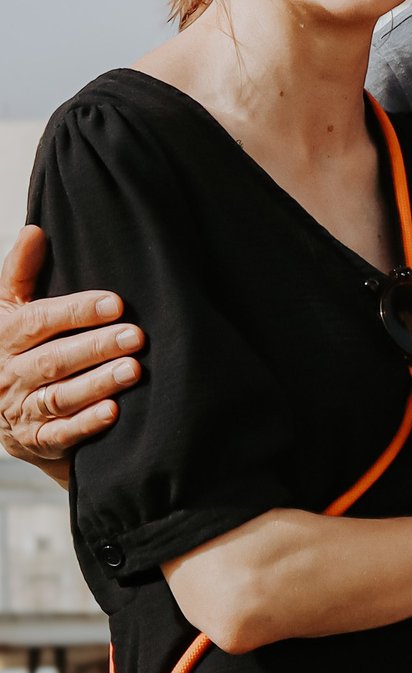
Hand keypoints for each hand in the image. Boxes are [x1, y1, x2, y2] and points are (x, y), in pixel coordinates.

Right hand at [0, 225, 142, 483]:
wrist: (4, 413)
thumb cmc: (17, 348)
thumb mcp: (11, 310)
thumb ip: (20, 273)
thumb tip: (34, 231)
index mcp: (4, 338)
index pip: (38, 321)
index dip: (76, 312)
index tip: (116, 302)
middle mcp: (8, 375)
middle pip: (52, 360)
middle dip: (96, 347)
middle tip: (137, 336)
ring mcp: (21, 410)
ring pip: (60, 397)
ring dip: (98, 383)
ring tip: (134, 370)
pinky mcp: (36, 441)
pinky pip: (61, 433)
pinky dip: (86, 423)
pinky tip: (114, 411)